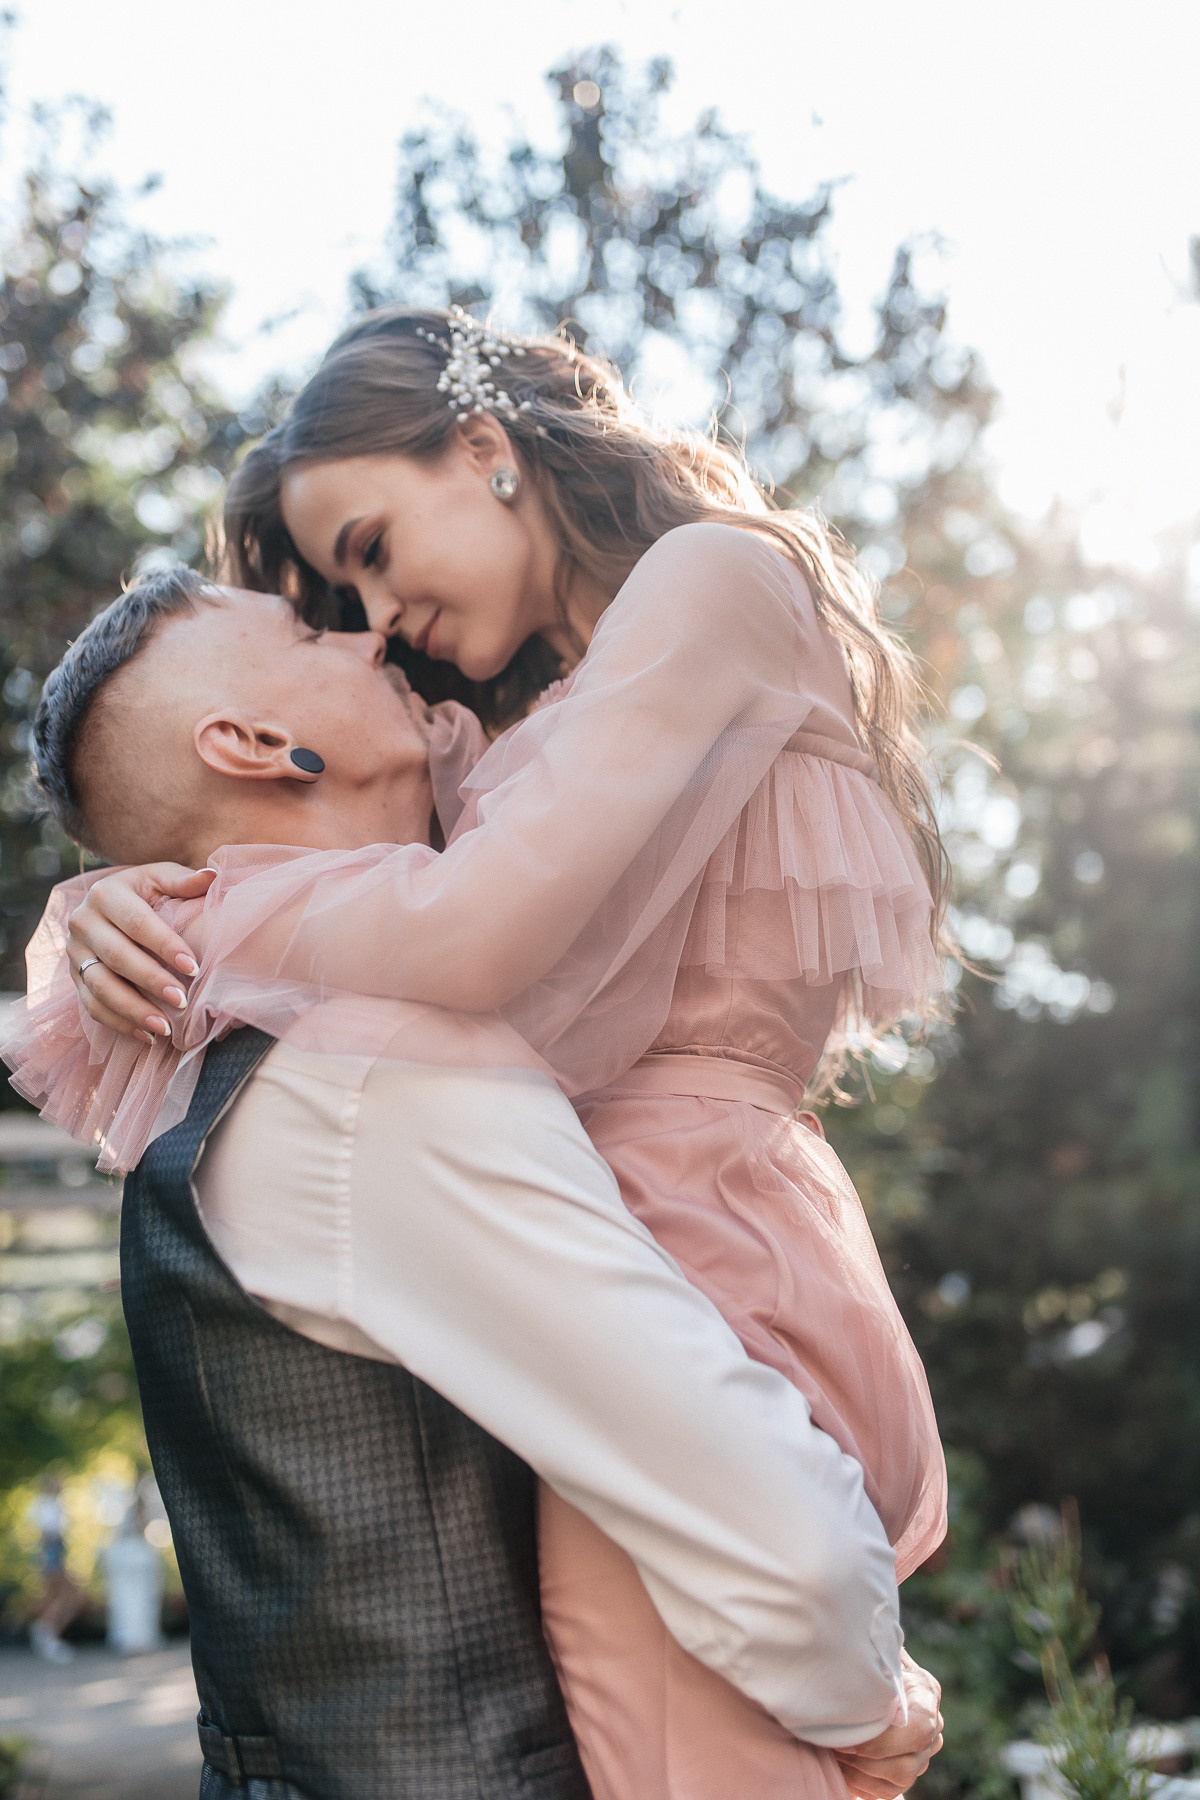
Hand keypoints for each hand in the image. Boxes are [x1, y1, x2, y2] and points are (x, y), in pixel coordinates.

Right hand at [67, 864, 215, 1042]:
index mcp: (106, 894)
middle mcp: (83, 922)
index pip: (137, 923)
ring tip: (165, 1028)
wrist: (109, 905)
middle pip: (117, 957)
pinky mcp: (74, 977)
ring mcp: (75, 953)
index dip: (165, 946)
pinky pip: (91, 1006)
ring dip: (133, 1010)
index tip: (194, 967)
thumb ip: (184, 881)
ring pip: (100, 986)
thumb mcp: (161, 878)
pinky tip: (147, 1036)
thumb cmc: (145, 892)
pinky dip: (119, 1024)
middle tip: (183, 1001)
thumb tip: (213, 876)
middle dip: (151, 981)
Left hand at [834, 1651, 942, 1799]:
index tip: (849, 1735)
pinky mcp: (903, 1772)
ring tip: (833, 1752)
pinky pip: (886, 1791)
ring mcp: (921, 1754)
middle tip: (834, 1745)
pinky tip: (839, 1764)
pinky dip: (859, 1782)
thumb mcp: (874, 1647)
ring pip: (899, 1779)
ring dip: (860, 1771)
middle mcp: (931, 1727)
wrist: (865, 1676)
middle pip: (908, 1761)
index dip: (883, 1739)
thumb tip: (855, 1646)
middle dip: (866, 1758)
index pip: (920, 1727)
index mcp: (925, 1692)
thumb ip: (874, 1650)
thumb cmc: (867, 1657)